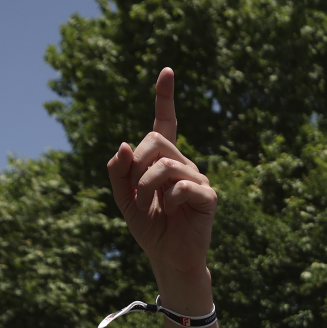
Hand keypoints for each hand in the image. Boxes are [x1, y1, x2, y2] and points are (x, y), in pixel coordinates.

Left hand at [105, 68, 217, 293]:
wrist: (168, 257)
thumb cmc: (149, 227)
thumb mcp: (123, 198)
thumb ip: (118, 171)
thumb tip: (125, 144)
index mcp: (162, 159)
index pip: (165, 122)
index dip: (165, 96)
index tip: (167, 70)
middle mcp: (182, 163)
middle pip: (156, 141)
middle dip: (137, 165)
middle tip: (134, 191)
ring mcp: (197, 178)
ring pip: (166, 165)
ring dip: (147, 187)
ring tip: (145, 206)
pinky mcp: (208, 196)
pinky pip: (183, 186)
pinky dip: (169, 200)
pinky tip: (171, 212)